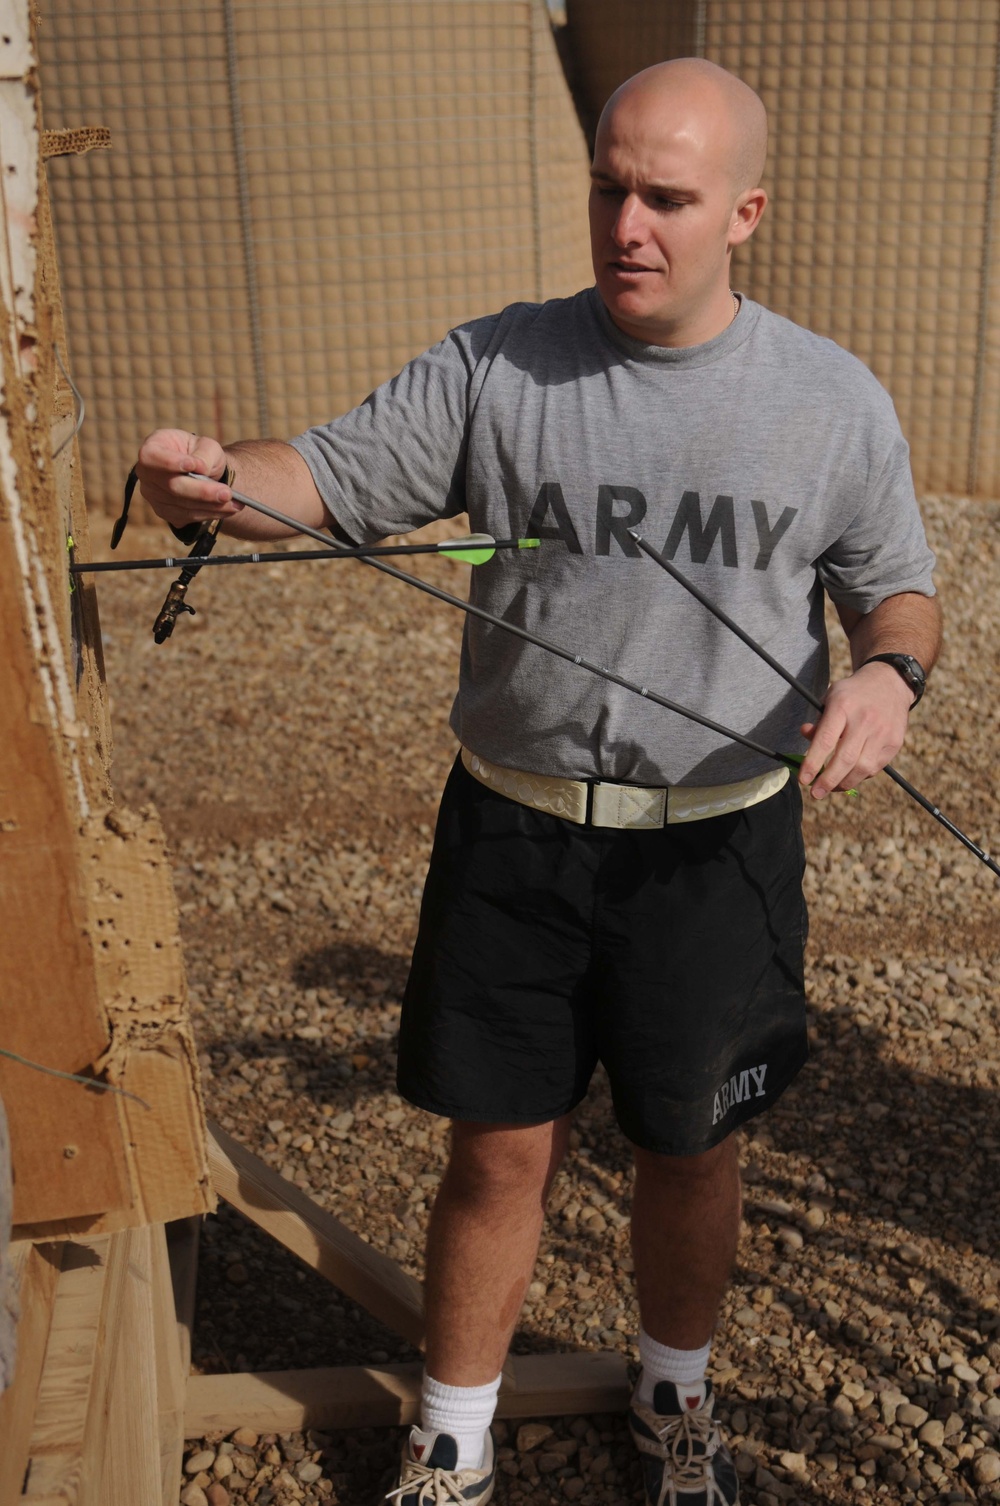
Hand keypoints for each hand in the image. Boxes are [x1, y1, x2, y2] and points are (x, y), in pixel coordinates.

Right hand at [134, 429, 241, 528]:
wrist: (202, 472)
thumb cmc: (200, 453)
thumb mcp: (206, 446)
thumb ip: (203, 454)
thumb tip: (201, 468)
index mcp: (152, 449)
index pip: (151, 457)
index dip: (170, 462)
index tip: (193, 465)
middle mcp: (147, 475)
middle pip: (172, 486)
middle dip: (202, 491)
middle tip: (227, 493)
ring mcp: (154, 496)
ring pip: (182, 505)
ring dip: (212, 506)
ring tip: (236, 503)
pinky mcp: (166, 513)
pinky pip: (188, 517)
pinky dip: (210, 514)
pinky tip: (228, 509)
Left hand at [798, 661, 912, 797]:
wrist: (889, 683)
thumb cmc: (852, 694)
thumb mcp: (831, 698)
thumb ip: (819, 721)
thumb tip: (805, 736)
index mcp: (843, 707)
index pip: (825, 740)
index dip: (812, 763)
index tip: (803, 779)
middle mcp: (864, 720)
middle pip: (845, 759)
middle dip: (828, 781)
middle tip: (816, 794)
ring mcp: (882, 732)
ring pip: (862, 768)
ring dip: (844, 783)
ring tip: (832, 788)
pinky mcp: (894, 742)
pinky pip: (875, 767)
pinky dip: (860, 776)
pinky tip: (850, 775)